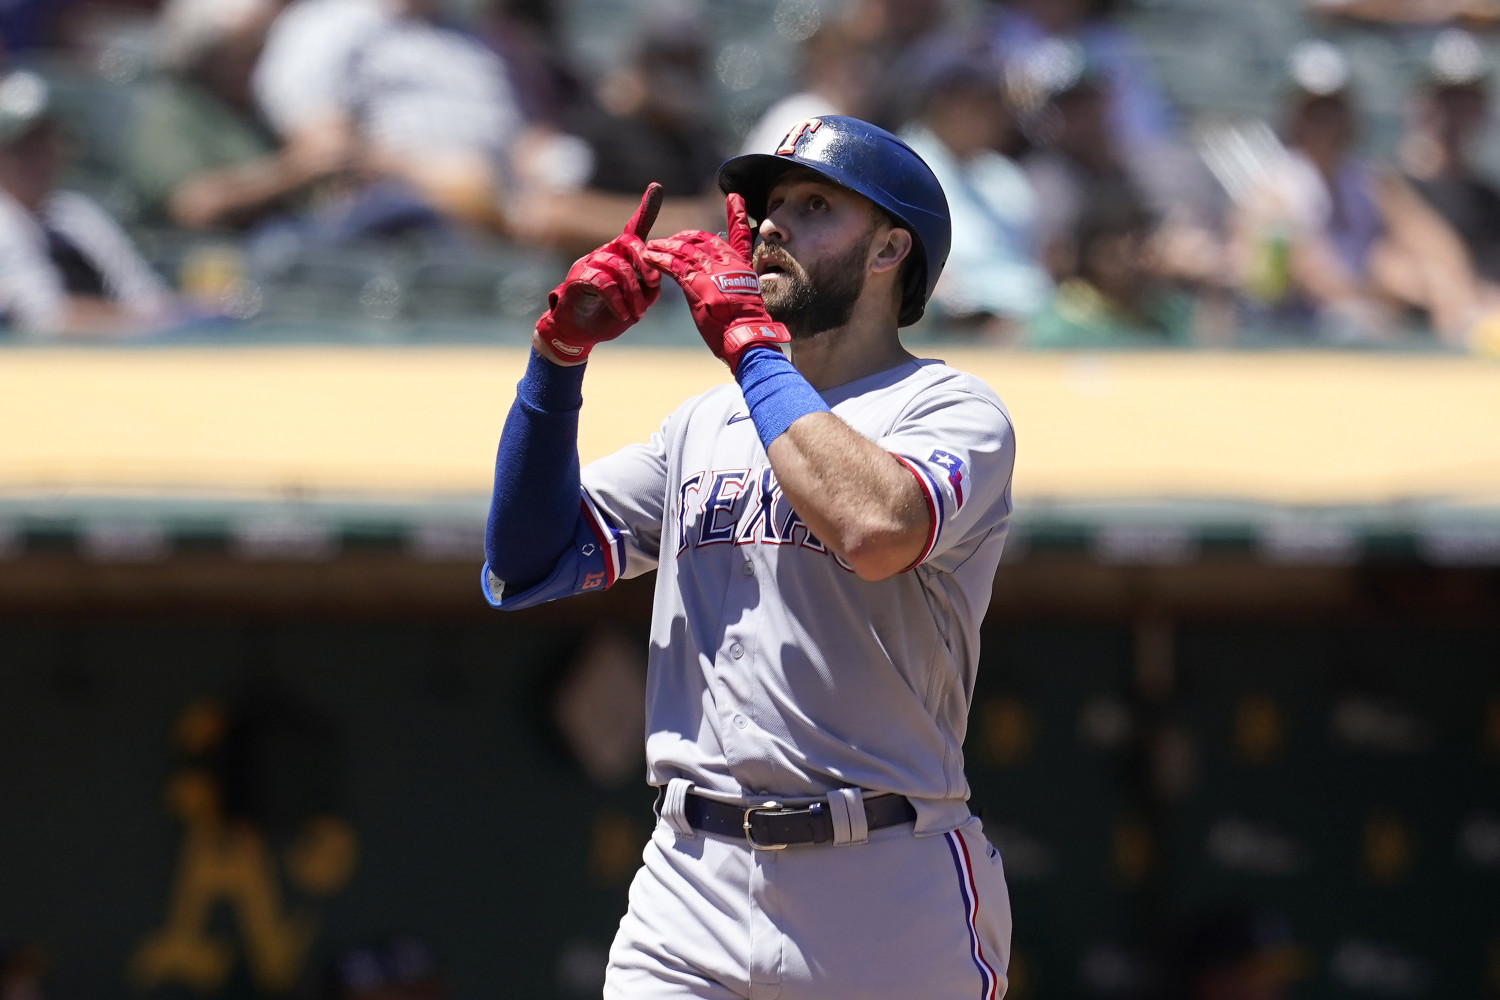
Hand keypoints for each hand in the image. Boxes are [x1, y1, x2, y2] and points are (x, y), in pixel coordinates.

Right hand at [535, 182, 662, 362]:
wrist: (578, 332)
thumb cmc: (608, 316)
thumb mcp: (636, 304)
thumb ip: (647, 291)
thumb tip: (654, 281)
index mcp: (621, 256)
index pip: (634, 228)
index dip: (646, 209)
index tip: (656, 187)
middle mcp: (605, 253)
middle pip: (628, 242)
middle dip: (645, 263)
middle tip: (654, 285)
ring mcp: (589, 263)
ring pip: (618, 266)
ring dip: (633, 293)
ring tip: (638, 314)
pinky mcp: (578, 279)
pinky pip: (602, 283)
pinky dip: (616, 301)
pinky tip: (623, 315)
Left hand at [643, 193, 789, 372]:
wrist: (746, 335)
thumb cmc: (745, 325)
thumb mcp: (742, 300)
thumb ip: (731, 284)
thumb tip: (719, 284)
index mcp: (742, 265)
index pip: (741, 234)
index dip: (737, 215)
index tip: (734, 197)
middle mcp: (728, 262)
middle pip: (702, 238)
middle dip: (683, 237)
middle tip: (669, 241)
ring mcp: (712, 270)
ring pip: (684, 250)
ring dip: (665, 247)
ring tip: (651, 247)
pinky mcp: (697, 282)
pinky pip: (673, 265)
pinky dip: (659, 259)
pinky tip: (649, 257)